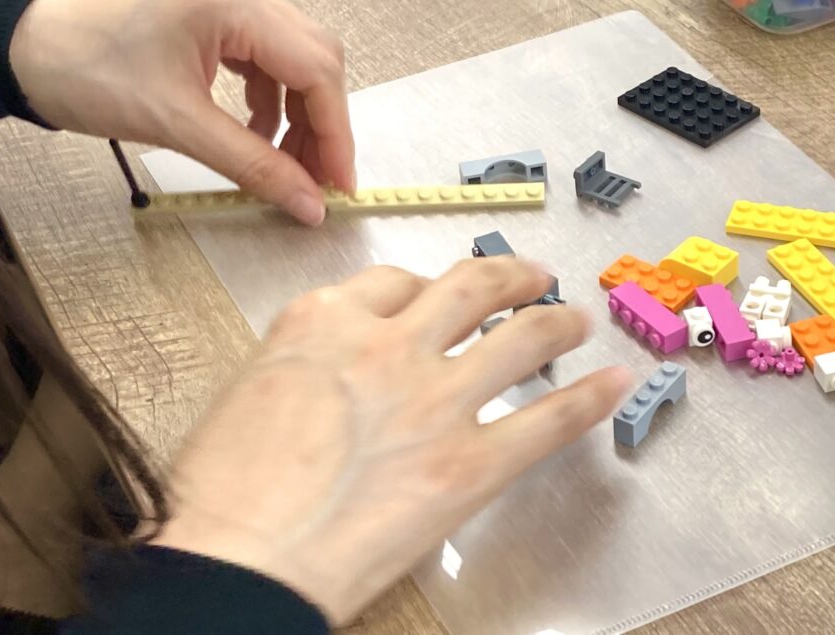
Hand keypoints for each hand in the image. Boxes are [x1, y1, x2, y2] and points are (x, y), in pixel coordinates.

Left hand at [9, 0, 353, 224]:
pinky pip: (264, 55)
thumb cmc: (81, 71)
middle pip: (314, 57)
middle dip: (322, 125)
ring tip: (286, 163)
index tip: (339, 183)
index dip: (336, 132)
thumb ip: (253, 166)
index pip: (315, 67)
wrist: (25, 47)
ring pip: (294, 57)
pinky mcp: (212, 7)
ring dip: (298, 114)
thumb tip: (308, 202)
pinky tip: (258, 131)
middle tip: (318, 179)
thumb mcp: (176, 126)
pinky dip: (271, 99)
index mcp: (227, 0)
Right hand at [151, 258, 631, 623]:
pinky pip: (546, 420)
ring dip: (556, 320)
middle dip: (508, 275)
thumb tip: (343, 368)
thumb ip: (311, 360)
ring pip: (520, 338)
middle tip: (530, 276)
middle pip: (469, 287)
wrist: (235, 560)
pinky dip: (588, 398)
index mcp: (326, 321)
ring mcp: (434, 401)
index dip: (428, 287)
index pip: (395, 282)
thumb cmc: (221, 490)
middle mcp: (387, 346)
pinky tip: (613, 382)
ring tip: (575, 317)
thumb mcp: (252, 388)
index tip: (441, 295)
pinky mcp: (468, 465)